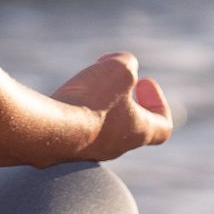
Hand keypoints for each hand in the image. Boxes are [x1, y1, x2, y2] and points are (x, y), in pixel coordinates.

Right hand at [53, 51, 172, 161]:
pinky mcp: (66, 147)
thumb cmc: (91, 103)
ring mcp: (90, 149)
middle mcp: (116, 145)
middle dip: (122, 95)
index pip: (163, 127)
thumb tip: (120, 66)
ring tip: (86, 80)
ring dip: (98, 100)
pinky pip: (77, 127)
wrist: (50, 132)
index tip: (143, 82)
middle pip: (129, 123)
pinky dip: (76, 108)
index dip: (159, 103)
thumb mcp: (118, 70)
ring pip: (101, 124)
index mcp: (138, 132)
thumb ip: (126, 63)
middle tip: (110, 76)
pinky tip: (67, 94)